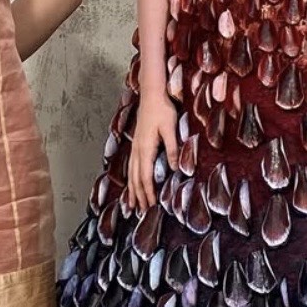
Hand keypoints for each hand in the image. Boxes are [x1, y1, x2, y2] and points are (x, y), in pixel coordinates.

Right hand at [126, 89, 178, 212]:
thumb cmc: (162, 110)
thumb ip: (172, 148)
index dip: (148, 192)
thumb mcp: (171, 129)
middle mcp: (137, 150)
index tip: (151, 205)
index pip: (146, 177)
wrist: (151, 94)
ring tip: (132, 204)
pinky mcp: (136, 144)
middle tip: (141, 212)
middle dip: (139, 196)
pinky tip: (132, 183)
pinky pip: (131, 166)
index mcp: (146, 149)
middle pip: (136, 178)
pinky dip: (131, 178)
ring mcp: (135, 147)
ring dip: (132, 190)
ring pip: (131, 173)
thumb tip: (175, 168)